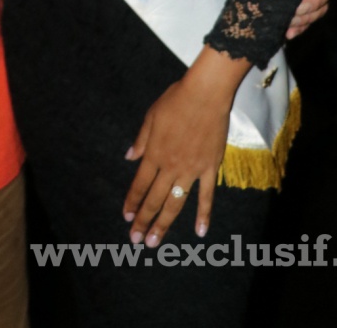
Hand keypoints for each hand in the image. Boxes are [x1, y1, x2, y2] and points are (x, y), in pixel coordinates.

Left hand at [123, 47, 249, 246]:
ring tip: (155, 242)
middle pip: (154, 199)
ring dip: (164, 224)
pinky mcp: (209, 168)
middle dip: (144, 221)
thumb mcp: (151, 116)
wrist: (204, 94)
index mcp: (154, 153)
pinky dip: (203, 215)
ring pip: (175, 203)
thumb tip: (129, 157)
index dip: (132, 202)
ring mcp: (191, 170)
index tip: (127, 218)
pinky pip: (206, 196)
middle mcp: (170, 166)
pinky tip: (200, 232)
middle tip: (136, 241)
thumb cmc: (175, 100)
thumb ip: (141, 140)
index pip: (139, 184)